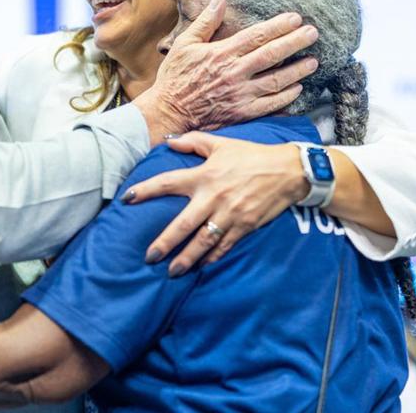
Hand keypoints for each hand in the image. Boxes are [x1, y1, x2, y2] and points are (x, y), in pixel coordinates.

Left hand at [124, 133, 305, 274]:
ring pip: (202, 242)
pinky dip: (212, 258)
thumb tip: (169, 142)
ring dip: (186, 258)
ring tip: (172, 271)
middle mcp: (213, 197)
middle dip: (164, 243)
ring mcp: (229, 215)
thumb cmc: (252, 156)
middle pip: (182, 224)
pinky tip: (201, 267)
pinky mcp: (244, 227)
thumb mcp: (222, 144)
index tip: (127, 199)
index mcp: (204, 175)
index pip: (168, 183)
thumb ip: (193, 143)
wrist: (288, 171)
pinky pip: (224, 246)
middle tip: (149, 258)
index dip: (145, 190)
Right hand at [131, 0, 318, 142]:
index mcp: (223, 53)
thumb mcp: (184, 43)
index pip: (257, 35)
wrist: (167, 113)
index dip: (279, 26)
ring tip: (313, 62)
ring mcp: (240, 95)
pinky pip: (270, 105)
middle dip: (296, 42)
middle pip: (273, 54)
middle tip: (314, 34)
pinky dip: (286, 97)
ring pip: (277, 80)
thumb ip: (206, 21)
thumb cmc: (174, 77)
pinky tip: (297, 89)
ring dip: (297, 70)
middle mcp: (235, 73)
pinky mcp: (242, 113)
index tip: (296, 19)